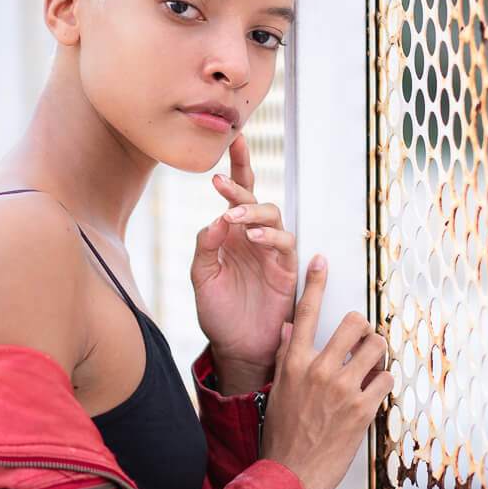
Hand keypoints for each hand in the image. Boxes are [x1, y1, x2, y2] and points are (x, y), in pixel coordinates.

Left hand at [191, 134, 297, 391]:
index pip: (238, 193)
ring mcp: (272, 253)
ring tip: (233, 219)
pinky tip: (252, 238)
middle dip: (240, 189)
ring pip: (273, 217)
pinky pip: (286, 245)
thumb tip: (214, 221)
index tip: (235, 141)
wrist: (236, 347)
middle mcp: (254, 238)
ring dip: (254, 213)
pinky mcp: (286, 270)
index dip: (239, 167)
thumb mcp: (201, 279)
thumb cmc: (218, 313)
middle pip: (257, 200)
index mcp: (232, 234)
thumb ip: (205, 248)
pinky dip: (270, 237)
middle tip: (220, 187)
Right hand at [261, 256, 393, 488]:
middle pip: (354, 322)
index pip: (304, 312)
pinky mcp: (362, 408)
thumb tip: (289, 330)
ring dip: (379, 354)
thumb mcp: (277, 391)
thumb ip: (286, 357)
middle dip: (364, 329)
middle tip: (364, 340)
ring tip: (373, 365)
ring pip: (377, 346)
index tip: (320, 261)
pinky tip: (375, 391)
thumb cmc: (282, 436)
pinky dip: (384, 382)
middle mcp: (318, 369)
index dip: (315, 282)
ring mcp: (341, 388)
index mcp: (293, 363)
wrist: (291, 474)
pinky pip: (386, 378)